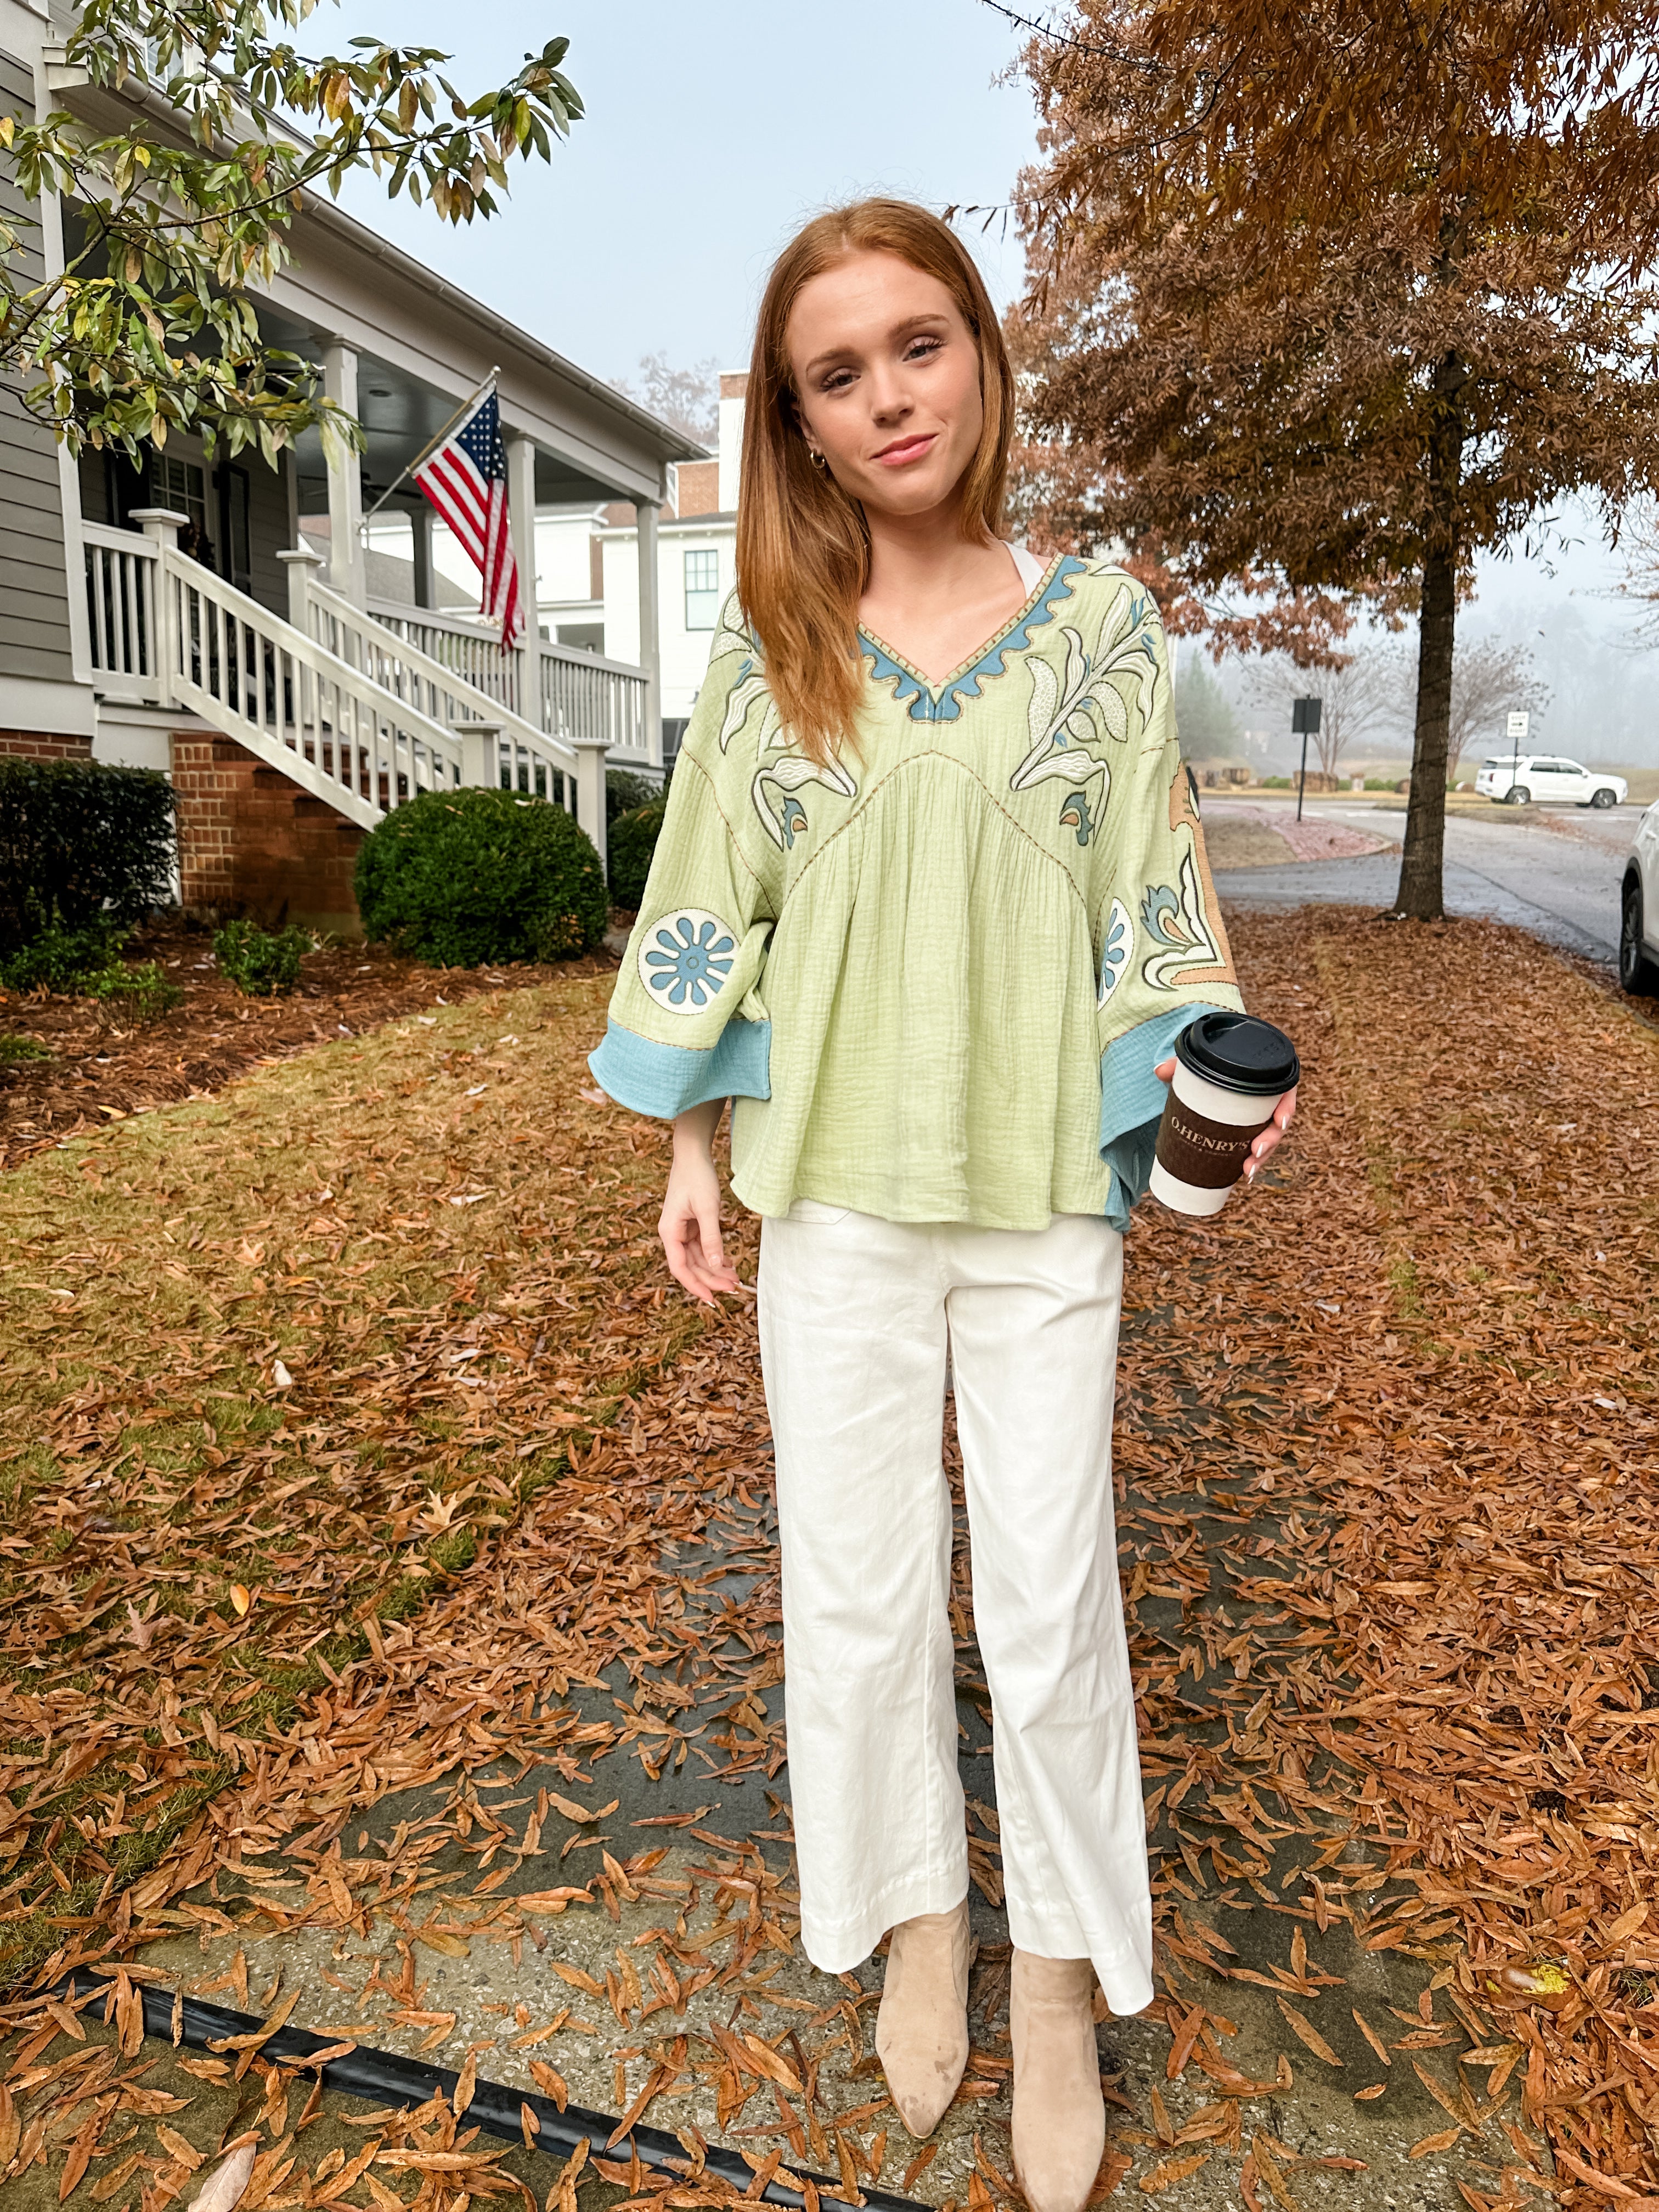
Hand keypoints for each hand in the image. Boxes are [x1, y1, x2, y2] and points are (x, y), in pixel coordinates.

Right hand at [660, 1103, 741, 1305]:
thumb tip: (714, 1266)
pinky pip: (703, 1247)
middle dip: (711, 1278)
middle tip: (734, 1288)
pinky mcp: (692, 1224)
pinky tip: (729, 1263)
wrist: (693, 1154)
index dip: (695, 1285)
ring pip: (699, 1258)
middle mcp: (673, 1234)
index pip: (680, 1268)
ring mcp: (683, 1230)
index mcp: (669, 1232)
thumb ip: (711, 1239)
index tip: (712, 1298)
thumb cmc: (696, 1177)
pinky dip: (715, 1256)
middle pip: (691, 1266)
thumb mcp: (707, 1209)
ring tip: (735, 1278)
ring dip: (715, 1269)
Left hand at [1153, 1058, 1297, 1182]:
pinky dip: (1251, 1160)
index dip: (1287, 1108)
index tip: (1279, 1121)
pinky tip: (1245, 1175)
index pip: (1286, 1091)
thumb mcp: (1199, 1058)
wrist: (1211, 1063)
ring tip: (1247, 1171)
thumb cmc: (1212, 1058)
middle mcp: (1267, 1099)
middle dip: (1270, 1142)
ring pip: (1268, 1139)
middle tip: (1255, 1152)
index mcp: (1266, 1077)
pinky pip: (1254, 1146)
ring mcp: (1258, 1116)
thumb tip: (1159, 1071)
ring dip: (1261, 1158)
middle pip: (1278, 1123)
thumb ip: (1181, 1062)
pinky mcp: (1247, 1129)